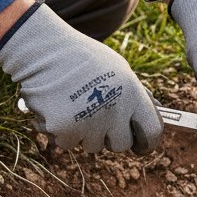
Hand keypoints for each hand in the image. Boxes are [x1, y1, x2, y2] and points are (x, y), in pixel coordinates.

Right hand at [0, 1, 162, 153]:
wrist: (45, 51)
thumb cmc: (83, 58)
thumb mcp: (119, 69)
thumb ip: (135, 95)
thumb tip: (151, 115)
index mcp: (132, 94)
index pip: (151, 131)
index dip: (147, 142)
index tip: (140, 146)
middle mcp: (115, 111)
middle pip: (121, 145)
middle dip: (111, 137)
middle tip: (98, 118)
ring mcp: (89, 123)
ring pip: (93, 146)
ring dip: (85, 133)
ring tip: (75, 106)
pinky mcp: (65, 130)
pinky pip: (68, 143)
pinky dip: (62, 132)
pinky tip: (58, 109)